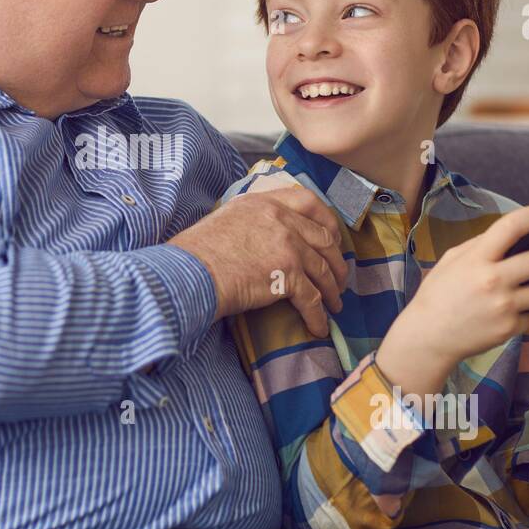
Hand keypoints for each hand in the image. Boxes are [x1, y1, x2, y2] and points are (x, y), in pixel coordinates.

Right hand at [168, 185, 347, 337]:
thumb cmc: (196, 251)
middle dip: (336, 261)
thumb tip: (263, 238)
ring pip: (323, 270)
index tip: (333, 237)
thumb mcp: (226, 219)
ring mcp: (288, 245)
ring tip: (335, 304)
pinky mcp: (288, 274)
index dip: (328, 221)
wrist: (190, 271)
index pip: (309, 202)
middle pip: (324, 238)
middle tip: (338, 277)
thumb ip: (252, 221)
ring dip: (332, 290)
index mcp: (264, 202)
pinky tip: (319, 327)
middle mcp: (280, 218)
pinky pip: (312, 299)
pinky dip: (318, 316)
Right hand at [379, 204, 528, 394]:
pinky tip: (526, 307)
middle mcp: (494, 281)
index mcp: (477, 259)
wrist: (429, 337)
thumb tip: (511, 234)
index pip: (511, 227)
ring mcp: (505, 306)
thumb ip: (480, 245)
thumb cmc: (438, 294)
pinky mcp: (511, 327)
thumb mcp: (452, 261)